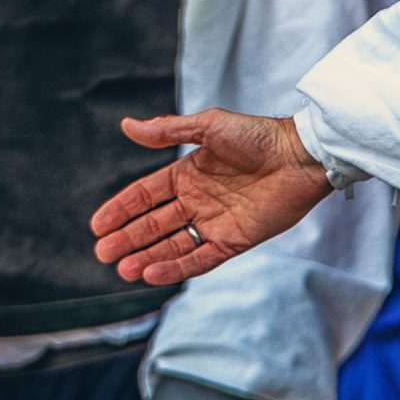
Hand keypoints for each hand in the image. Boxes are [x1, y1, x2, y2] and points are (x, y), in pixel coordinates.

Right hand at [89, 111, 333, 284]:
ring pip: (173, 245)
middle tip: (103, 253)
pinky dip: (177, 267)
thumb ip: (168, 130)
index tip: (97, 226)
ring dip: (147, 257)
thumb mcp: (209, 126)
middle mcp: (198, 200)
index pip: (145, 196)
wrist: (301, 157)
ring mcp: (216, 222)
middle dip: (128, 239)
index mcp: (188, 174)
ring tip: (122, 269)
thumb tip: (127, 126)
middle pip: (154, 225)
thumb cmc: (258, 136)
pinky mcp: (236, 240)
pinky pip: (201, 258)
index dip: (121, 210)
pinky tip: (152, 273)